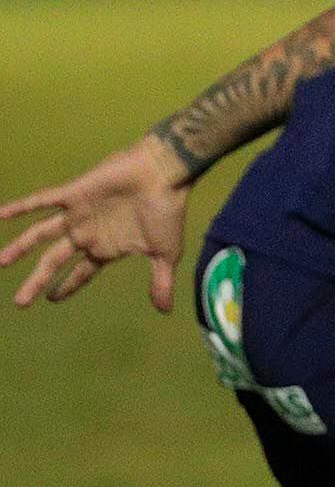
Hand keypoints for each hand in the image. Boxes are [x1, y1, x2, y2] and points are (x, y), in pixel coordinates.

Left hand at [0, 133, 195, 310]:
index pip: (80, 273)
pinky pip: (41, 201)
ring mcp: (77, 214)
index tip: (50, 299)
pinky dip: (20, 207)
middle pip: (54, 261)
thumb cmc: (166, 212)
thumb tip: (164, 310)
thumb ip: (161, 281)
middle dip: (36, 282)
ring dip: (20, 248)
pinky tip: (0, 214)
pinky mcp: (73, 194)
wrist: (163, 175)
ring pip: (40, 234)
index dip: (66, 286)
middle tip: (20, 302)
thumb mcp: (166, 253)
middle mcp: (86, 233)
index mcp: (105, 248)